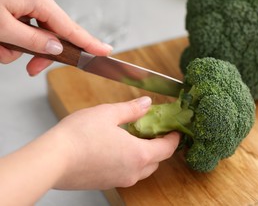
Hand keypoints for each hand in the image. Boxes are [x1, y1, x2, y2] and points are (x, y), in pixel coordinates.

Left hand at [0, 0, 111, 74]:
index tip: (105, 52)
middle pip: (52, 33)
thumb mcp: (1, 27)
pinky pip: (21, 27)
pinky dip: (10, 39)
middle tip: (30, 70)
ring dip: (17, 47)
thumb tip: (56, 49)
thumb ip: (32, 41)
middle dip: (39, 53)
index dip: (89, 42)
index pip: (70, 27)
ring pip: (34, 34)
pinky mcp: (14, 3)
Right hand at [51, 97, 179, 189]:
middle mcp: (132, 172)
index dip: (174, 138)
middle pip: (156, 160)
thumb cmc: (79, 136)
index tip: (175, 129)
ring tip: (135, 137)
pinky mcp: (105, 183)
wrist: (52, 160)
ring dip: (144, 154)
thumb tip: (147, 104)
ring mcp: (118, 180)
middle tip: (154, 130)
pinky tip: (117, 147)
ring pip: (141, 169)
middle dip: (159, 145)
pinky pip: (126, 172)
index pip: (167, 148)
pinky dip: (129, 161)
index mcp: (139, 154)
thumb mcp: (109, 113)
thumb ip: (132, 109)